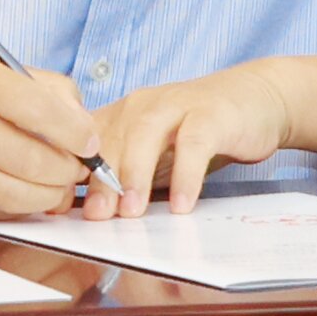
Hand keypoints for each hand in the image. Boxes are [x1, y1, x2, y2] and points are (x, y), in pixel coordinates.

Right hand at [0, 44, 110, 226]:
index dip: (76, 132)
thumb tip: (84, 129)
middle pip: (31, 161)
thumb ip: (40, 87)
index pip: (38, 109)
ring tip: (52, 186)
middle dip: (66, 172)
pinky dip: (10, 207)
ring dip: (45, 197)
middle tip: (75, 170)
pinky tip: (13, 191)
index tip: (89, 143)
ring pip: (14, 197)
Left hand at [88, 65, 294, 205]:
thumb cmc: (197, 132)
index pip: (87, 143)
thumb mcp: (154, 154)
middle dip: (100, 179)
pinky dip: (186, 174)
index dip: (73, 173)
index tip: (62, 208)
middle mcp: (143, 106)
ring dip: (135, 174)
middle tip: (96, 215)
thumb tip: (91, 213)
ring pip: (146, 135)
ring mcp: (177, 105)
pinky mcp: (211, 114)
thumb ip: (126, 176)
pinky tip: (183, 204)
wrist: (254, 99)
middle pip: (112, 139)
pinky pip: (194, 144)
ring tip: (131, 211)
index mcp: (122, 115)